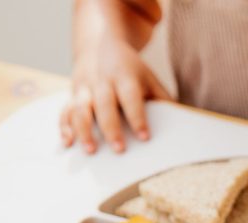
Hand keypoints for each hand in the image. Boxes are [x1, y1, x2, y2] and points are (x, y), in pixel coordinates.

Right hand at [61, 37, 169, 153]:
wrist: (99, 45)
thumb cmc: (131, 70)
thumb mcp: (149, 78)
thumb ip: (162, 99)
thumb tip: (182, 124)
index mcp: (124, 76)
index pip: (130, 97)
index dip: (137, 116)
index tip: (145, 137)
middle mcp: (101, 81)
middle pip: (103, 104)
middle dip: (110, 128)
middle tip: (119, 150)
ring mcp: (83, 88)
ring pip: (79, 108)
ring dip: (83, 130)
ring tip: (91, 151)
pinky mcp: (72, 95)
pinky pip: (64, 111)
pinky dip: (64, 127)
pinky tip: (68, 144)